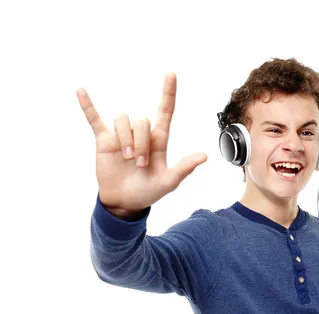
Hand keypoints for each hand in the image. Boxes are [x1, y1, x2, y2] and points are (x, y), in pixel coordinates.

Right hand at [77, 73, 206, 212]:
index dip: (168, 93)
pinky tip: (81, 91)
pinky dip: (88, 105)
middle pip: (142, 121)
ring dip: (125, 138)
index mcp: (158, 141)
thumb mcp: (169, 182)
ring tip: (126, 159)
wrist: (125, 202)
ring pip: (122, 120)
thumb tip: (204, 156)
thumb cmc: (148, 191)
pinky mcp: (104, 141)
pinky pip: (94, 119)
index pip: (165, 112)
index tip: (171, 74)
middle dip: (140, 142)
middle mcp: (141, 134)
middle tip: (139, 163)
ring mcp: (122, 136)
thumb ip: (184, 168)